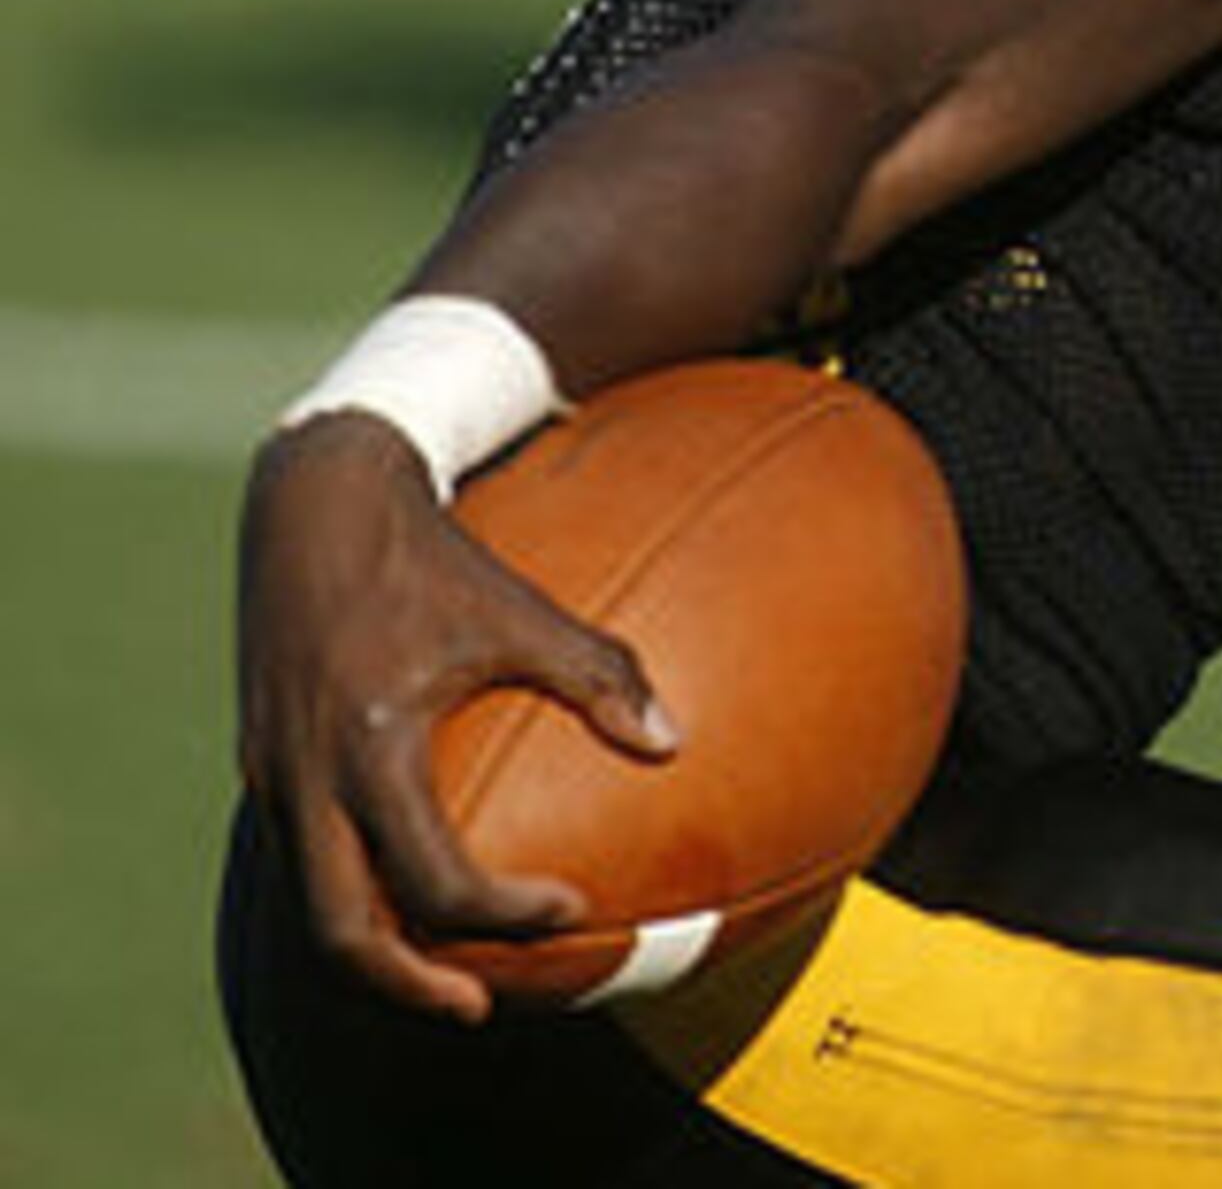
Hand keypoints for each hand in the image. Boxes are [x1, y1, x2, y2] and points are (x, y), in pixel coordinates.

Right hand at [232, 414, 676, 1021]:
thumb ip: (597, 674)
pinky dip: (352, 892)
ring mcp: (271, 775)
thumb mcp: (518, 609)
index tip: (568, 906)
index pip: (432, 878)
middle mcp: (305, 777)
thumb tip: (673, 743)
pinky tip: (410, 890)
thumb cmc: (431, 556)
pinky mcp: (262, 763)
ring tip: (447, 970)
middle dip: (405, 984)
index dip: (503, 911)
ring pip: (307, 904)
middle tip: (479, 1007)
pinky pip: (302, 856)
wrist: (314, 501)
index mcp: (370, 747)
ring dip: (374, 950)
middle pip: (336, 931)